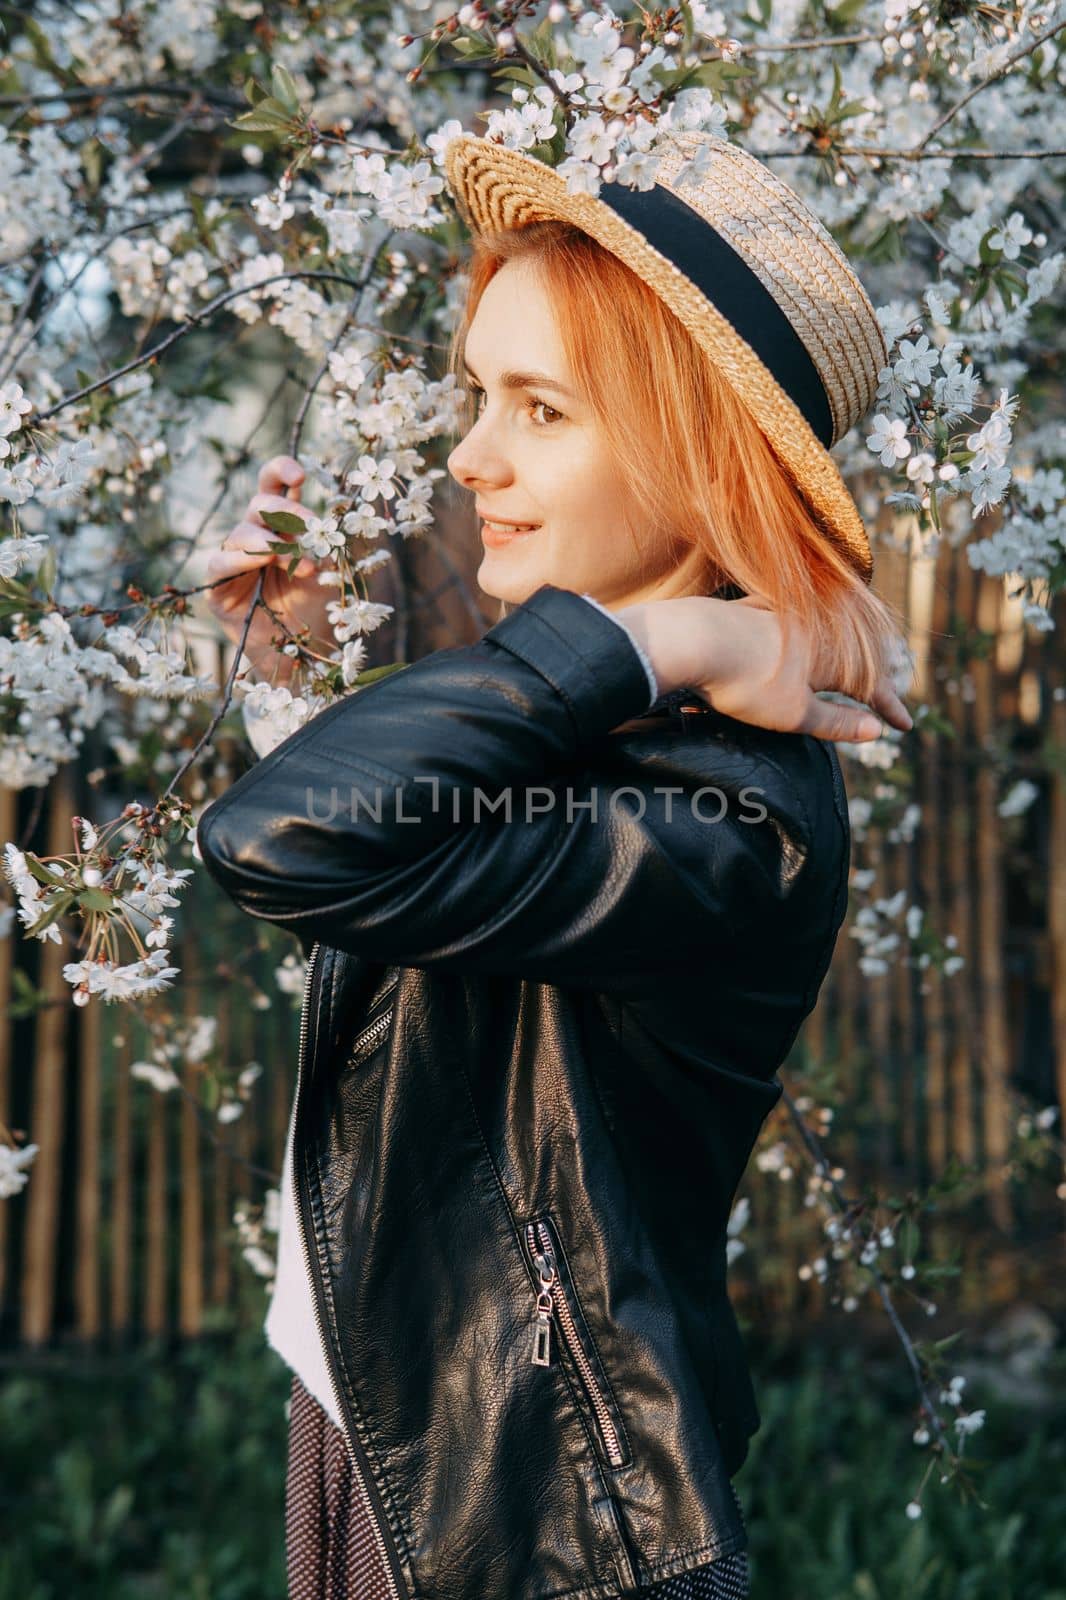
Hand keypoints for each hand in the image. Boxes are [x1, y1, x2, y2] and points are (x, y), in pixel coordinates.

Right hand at [203, 455, 335, 678]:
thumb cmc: (318, 612)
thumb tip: (341, 516)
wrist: (304, 658)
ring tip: (287, 554)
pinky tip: (259, 560)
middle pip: (258, 504)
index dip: (280, 471)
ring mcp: (235, 562)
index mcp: (281, 527)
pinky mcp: (218, 589)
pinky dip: (237, 559)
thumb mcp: (332, 573)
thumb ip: (331, 544)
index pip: (273, 486)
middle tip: (309, 527)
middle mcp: (255, 539)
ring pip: (239, 532)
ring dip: (267, 540)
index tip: (298, 472)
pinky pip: (218, 564)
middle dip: (285, 511)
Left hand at [618, 594, 911, 743]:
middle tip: (888, 698)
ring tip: (854, 673)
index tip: (905, 727)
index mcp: (832, 656)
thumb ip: (836, 722)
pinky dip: (815, 638)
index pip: (872, 686)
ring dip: (848, 656)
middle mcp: (817, 629)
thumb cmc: (747, 681)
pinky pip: (800, 625)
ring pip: (830, 638)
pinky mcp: (758, 609)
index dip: (889, 708)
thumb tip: (875, 731)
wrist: (694, 638)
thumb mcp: (794, 713)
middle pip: (856, 655)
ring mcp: (787, 616)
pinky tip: (809, 636)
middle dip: (875, 678)